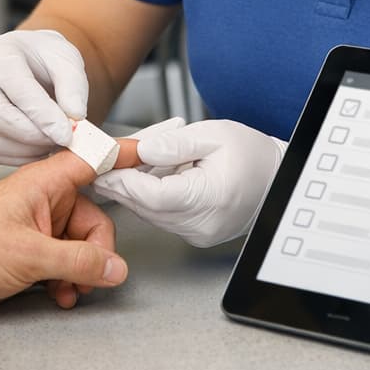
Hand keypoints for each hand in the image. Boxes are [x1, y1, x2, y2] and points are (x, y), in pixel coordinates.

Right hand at [0, 29, 88, 163]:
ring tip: (53, 140)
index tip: (67, 133)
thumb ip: (73, 84)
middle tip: (62, 138)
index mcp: (0, 55)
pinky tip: (39, 146)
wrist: (29, 58)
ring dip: (28, 150)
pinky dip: (19, 157)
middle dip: (33, 135)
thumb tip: (74, 114)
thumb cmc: (44, 56)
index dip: (44, 116)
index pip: (18, 90)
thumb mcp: (65, 57)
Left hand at [0, 147, 128, 315]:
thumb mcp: (29, 255)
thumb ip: (77, 261)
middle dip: (98, 250)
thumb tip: (116, 269)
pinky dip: (69, 279)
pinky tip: (60, 295)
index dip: (122, 155)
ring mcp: (40, 226)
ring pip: (83, 244)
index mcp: (45, 183)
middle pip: (95, 217)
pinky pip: (67, 261)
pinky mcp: (34, 251)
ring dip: (83, 271)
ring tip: (70, 291)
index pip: (92, 159)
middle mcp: (46, 201)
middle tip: (92, 275)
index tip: (150, 153)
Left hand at [91, 119, 285, 246]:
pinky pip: (162, 216)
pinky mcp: (195, 233)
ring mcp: (198, 233)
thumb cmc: (250, 154)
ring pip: (151, 213)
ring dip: (130, 191)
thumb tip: (143, 150)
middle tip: (94, 167)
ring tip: (110, 168)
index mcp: (209, 198)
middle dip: (120, 185)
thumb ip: (175, 144)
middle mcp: (202, 224)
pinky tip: (136, 178)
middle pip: (148, 207)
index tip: (104, 167)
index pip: (154, 196)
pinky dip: (147, 197)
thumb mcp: (213, 135)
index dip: (125, 181)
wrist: (275, 177)